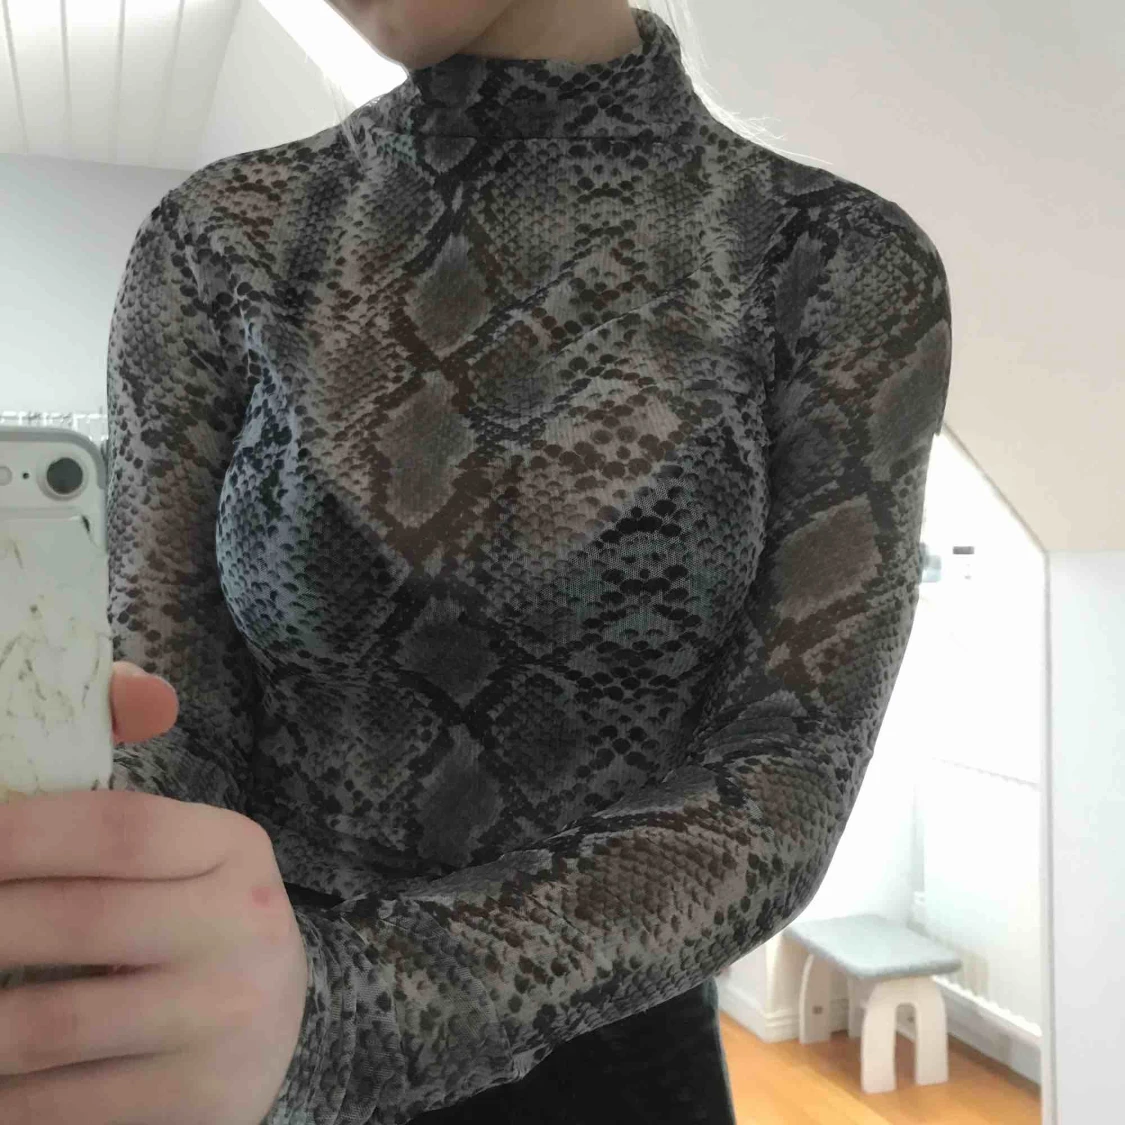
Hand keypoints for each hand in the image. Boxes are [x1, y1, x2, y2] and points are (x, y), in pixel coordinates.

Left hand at [0, 663, 308, 1124]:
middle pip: (78, 923)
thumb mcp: (180, 856)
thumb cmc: (192, 925)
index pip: (121, 830)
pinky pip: (63, 1108)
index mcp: (236, 849)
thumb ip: (122, 798)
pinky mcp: (205, 1101)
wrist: (265, 1028)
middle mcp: (247, 926)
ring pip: (52, 1026)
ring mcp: (228, 1020)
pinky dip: (6, 1098)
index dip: (18, 834)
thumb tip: (140, 694)